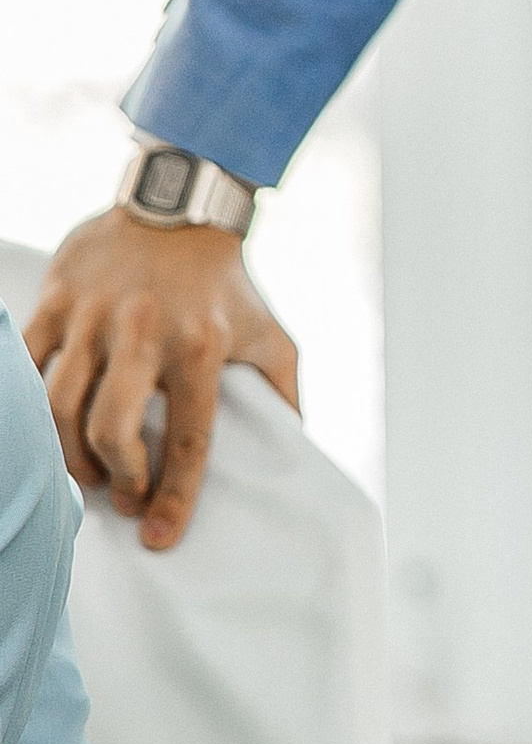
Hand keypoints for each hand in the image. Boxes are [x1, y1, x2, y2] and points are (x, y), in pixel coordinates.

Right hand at [23, 210, 298, 548]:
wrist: (181, 206)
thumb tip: (292, 448)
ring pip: (60, 405)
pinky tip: (45, 430)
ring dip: (70, 454)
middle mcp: (145, 332)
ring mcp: (95, 316)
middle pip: (112, 428)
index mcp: (201, 347)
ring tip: (90, 474)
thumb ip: (281, 393)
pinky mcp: (58, 299)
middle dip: (116, 477)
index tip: (162, 536)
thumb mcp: (270, 334)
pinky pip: (25, 362)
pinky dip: (26, 404)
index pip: (187, 439)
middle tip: (125, 497)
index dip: (174, 496)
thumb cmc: (227, 285)